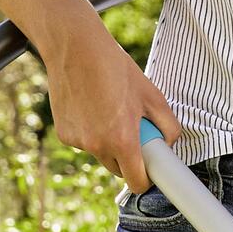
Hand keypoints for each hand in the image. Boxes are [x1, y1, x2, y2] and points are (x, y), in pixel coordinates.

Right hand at [46, 19, 180, 189]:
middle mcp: (97, 146)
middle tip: (133, 130)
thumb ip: (168, 126)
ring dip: (108, 142)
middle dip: (128, 157)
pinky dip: (90, 131)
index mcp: (122, 140)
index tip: (150, 172)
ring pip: (100, 154)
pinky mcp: (64, 134)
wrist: (75, 48)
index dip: (146, 179)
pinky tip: (91, 106)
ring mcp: (77, 141)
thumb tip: (168, 145)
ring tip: (109, 108)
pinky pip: (84, 142)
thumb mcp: (152, 95)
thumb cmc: (117, 69)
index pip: (136, 182)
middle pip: (118, 169)